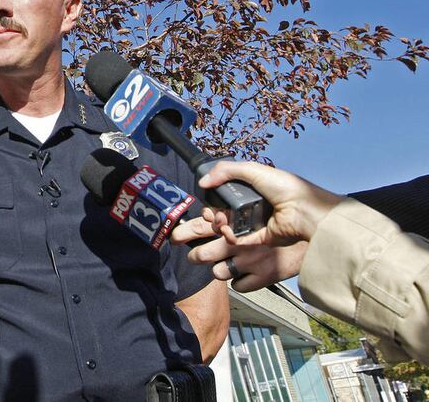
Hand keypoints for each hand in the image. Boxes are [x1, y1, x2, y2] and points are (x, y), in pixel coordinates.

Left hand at [170, 217, 308, 291]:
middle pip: (202, 254)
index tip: (175, 236)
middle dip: (195, 255)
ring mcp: (251, 261)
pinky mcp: (264, 276)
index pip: (201, 226)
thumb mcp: (256, 205)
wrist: (316, 232)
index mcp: (236, 222)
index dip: (185, 231)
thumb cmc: (284, 218)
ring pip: (218, 272)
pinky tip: (244, 273)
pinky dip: (240, 281)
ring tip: (224, 263)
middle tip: (195, 254)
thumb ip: (234, 208)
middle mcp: (240, 242)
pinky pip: (239, 286)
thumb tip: (212, 205)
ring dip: (220, 268)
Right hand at [197, 160, 342, 245]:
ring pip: (227, 227)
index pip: (225, 194)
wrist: (304, 211)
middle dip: (212, 212)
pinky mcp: (258, 239)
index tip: (206, 197)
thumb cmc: (286, 188)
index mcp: (252, 189)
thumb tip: (203, 182)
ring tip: (221, 221)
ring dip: (219, 224)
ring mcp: (255, 223)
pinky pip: (237, 240)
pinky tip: (229, 231)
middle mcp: (252, 206)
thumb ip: (225, 170)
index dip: (213, 197)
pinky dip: (229, 236)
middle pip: (222, 211)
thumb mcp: (253, 170)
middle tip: (212, 213)